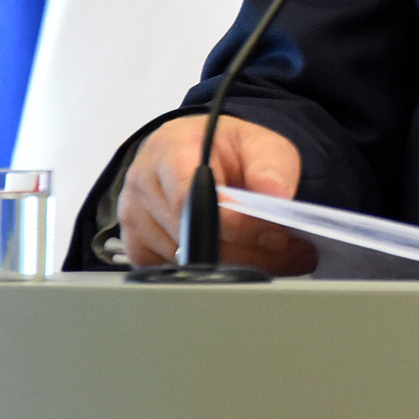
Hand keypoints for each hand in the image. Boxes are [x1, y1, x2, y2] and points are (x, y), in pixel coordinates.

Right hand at [118, 113, 317, 273]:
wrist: (205, 154)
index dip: (234, 224)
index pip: (191, 198)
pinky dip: (204, 272)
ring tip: (264, 252)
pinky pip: (170, 273)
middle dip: (244, 249)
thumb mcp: (260, 144)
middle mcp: (144, 180)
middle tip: (285, 252)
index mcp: (171, 146)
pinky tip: (227, 254)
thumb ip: (271, 168)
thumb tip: (277, 198)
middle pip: (189, 235)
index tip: (273, 234)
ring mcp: (133, 214)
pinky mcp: (134, 244)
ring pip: (182, 260)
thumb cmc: (228, 150)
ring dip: (230, 264)